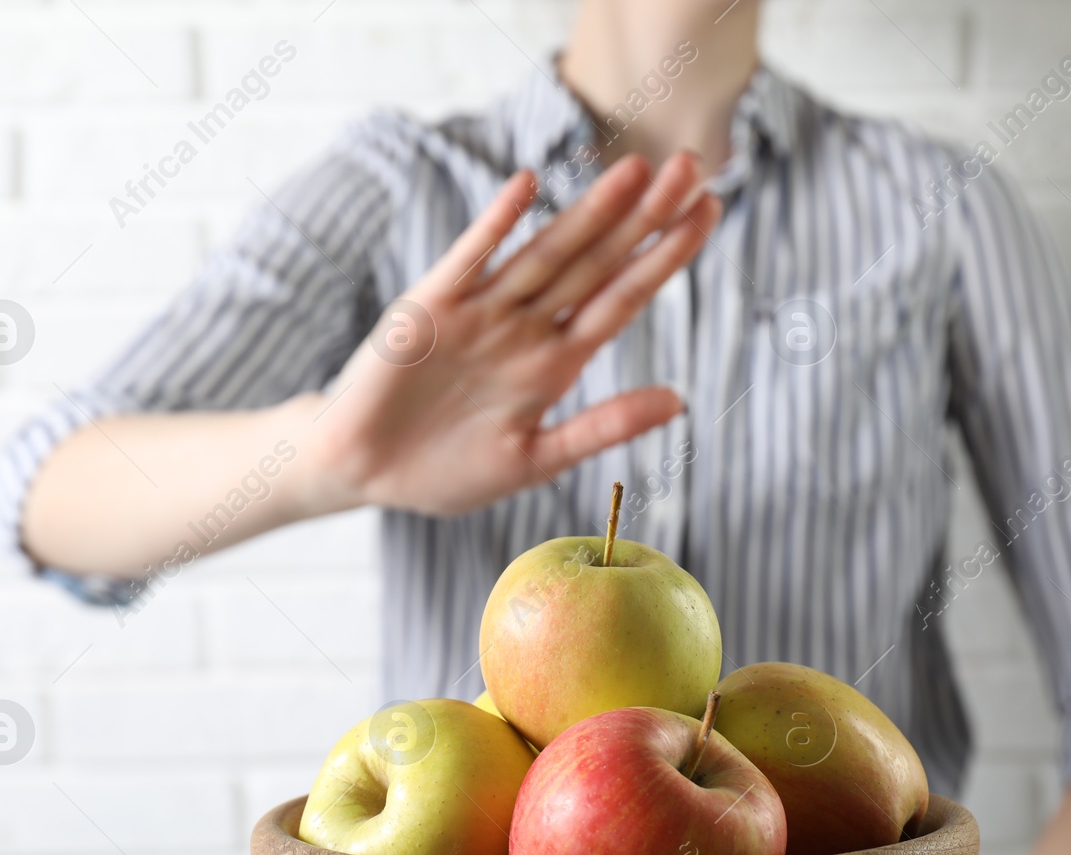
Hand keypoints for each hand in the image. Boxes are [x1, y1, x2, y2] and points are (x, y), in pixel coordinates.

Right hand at [300, 150, 719, 516]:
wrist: (363, 472)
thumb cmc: (446, 471)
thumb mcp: (534, 458)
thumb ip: (602, 427)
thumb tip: (679, 400)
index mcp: (555, 362)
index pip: (623, 298)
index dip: (665, 257)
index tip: (707, 214)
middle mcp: (525, 327)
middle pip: (596, 262)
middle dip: (644, 218)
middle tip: (693, 166)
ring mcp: (479, 312)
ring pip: (546, 253)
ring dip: (588, 213)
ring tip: (636, 172)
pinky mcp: (429, 306)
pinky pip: (469, 258)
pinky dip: (496, 225)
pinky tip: (528, 186)